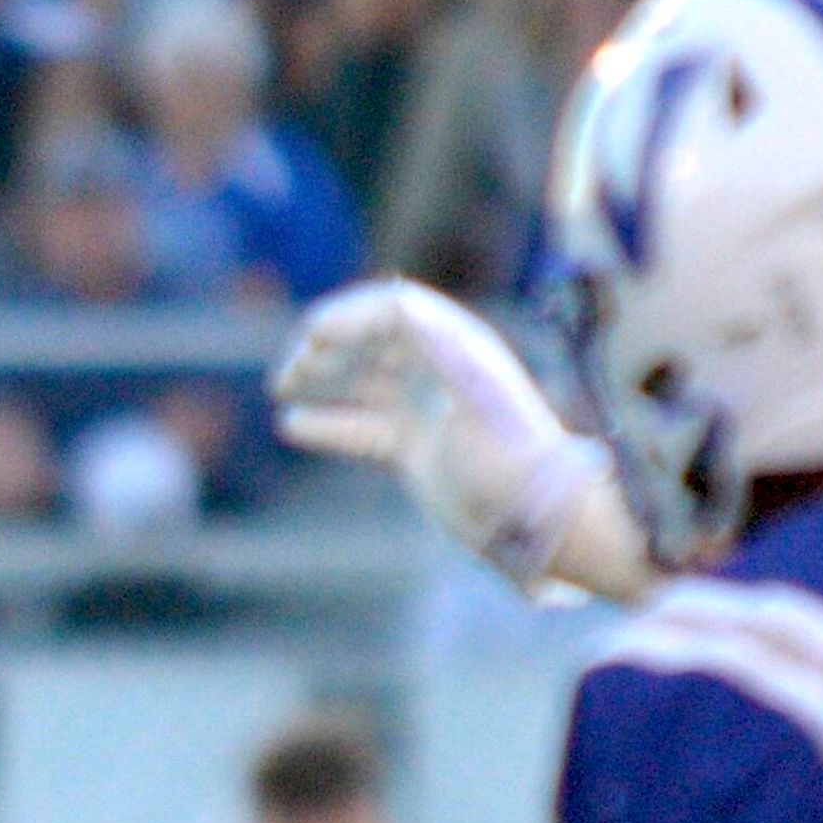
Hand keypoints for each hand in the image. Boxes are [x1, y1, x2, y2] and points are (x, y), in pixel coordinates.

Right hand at [272, 278, 652, 596]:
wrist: (539, 519)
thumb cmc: (511, 454)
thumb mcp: (474, 391)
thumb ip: (436, 345)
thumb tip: (395, 303)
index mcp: (458, 345)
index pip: (393, 308)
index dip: (349, 314)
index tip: (312, 336)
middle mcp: (439, 370)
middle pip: (370, 338)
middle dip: (326, 345)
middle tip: (290, 367)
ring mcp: (425, 409)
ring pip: (360, 381)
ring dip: (320, 378)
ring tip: (283, 387)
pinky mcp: (414, 449)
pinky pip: (361, 428)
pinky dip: (327, 425)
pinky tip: (292, 425)